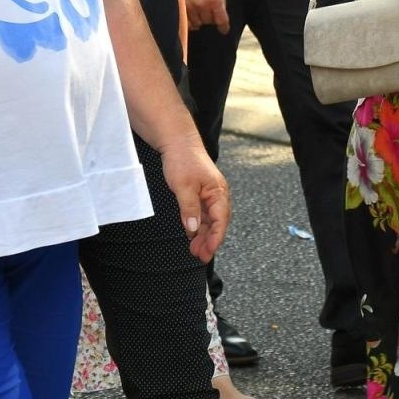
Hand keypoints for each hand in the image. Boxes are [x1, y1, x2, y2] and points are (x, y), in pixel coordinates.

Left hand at [159, 142, 230, 262]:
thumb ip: (189, 209)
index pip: (221, 220)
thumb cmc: (183, 159)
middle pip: (218, 223)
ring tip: (195, 250)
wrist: (177, 142)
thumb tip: (194, 230)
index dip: (215, 238)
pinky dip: (198, 226)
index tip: (208, 252)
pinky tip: (192, 235)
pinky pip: (202, 214)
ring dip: (204, 236)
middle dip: (210, 241)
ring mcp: (209, 195)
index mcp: (218, 192)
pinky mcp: (200, 194)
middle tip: (200, 256)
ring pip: (210, 220)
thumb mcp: (183, 187)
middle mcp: (217, 195)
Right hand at [183, 0, 229, 33]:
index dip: (223, 27)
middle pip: (208, 22)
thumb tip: (221, 14)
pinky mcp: (179, 5)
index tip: (223, 30)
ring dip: (199, 18)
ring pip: (197, 23)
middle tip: (208, 9)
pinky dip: (189, 20)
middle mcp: (202, 4)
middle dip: (210, 17)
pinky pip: (186, 22)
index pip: (221, 20)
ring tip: (199, 9)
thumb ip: (222, 0)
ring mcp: (190, 6)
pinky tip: (191, 14)